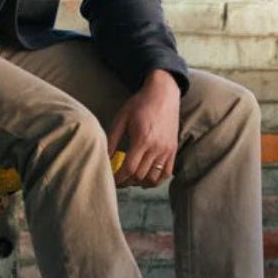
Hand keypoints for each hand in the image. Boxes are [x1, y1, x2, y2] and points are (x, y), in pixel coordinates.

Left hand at [107, 69, 180, 188]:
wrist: (163, 94)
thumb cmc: (139, 104)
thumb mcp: (121, 119)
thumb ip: (112, 140)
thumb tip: (104, 158)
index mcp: (142, 139)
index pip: (129, 168)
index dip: (118, 178)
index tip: (111, 179)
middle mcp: (157, 147)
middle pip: (140, 176)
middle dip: (127, 181)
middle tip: (118, 180)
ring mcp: (167, 150)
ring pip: (154, 178)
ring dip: (141, 183)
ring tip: (131, 179)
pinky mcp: (173, 150)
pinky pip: (167, 173)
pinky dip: (156, 180)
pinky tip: (146, 178)